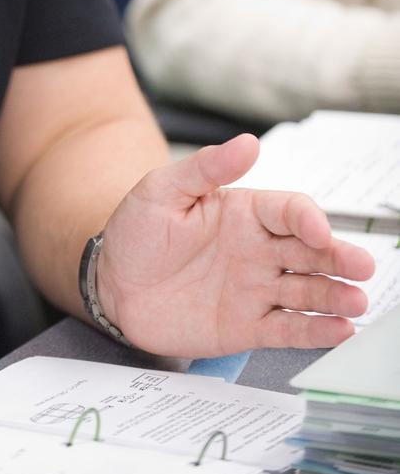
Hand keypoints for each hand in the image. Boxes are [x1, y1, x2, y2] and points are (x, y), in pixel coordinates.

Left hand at [95, 134, 375, 356]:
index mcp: (243, 213)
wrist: (111, 284)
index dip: (308, 219)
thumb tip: (247, 142)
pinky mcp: (246, 327)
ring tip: (358, 301)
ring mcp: (255, 290)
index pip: (288, 211)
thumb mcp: (162, 190)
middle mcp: (257, 250)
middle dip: (338, 257)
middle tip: (363, 267)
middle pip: (309, 251)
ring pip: (306, 291)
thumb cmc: (135, 231)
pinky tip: (340, 330)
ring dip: (335, 295)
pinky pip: (287, 329)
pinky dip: (315, 331)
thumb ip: (206, 169)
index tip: (318, 232)